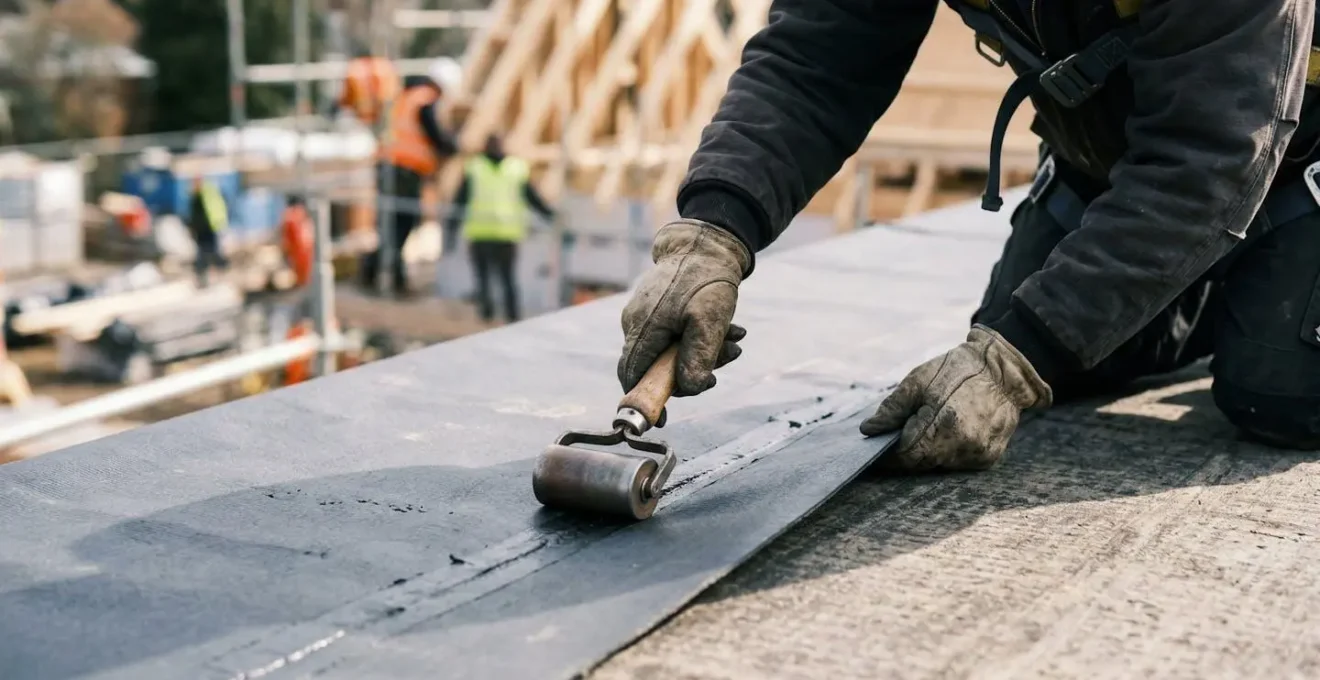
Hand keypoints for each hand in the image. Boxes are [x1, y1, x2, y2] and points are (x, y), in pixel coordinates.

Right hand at [618, 219, 750, 396]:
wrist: (707, 241)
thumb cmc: (707, 280)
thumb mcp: (709, 322)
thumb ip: (697, 359)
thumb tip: (688, 391)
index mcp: (642, 328)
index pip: (631, 375)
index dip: (645, 400)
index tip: (664, 419)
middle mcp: (636, 323)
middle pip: (655, 366)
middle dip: (692, 371)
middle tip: (724, 363)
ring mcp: (645, 314)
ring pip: (670, 350)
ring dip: (704, 352)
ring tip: (735, 339)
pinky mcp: (657, 307)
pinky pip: (675, 333)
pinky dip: (700, 337)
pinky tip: (729, 330)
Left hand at [860, 325, 1051, 472]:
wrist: (1004, 370)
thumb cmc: (956, 370)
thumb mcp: (918, 380)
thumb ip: (892, 408)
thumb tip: (869, 430)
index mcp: (943, 423)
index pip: (906, 455)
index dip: (888, 456)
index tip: (876, 451)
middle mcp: (963, 443)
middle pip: (921, 463)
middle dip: (906, 453)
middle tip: (898, 438)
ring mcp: (978, 453)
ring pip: (939, 465)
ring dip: (927, 453)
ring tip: (928, 428)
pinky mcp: (989, 458)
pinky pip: (958, 463)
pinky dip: (947, 452)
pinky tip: (949, 432)